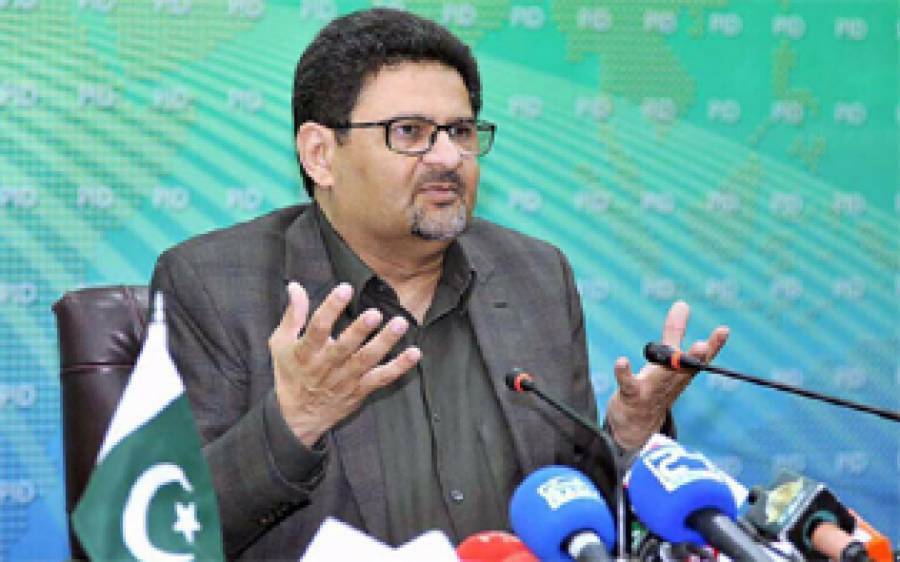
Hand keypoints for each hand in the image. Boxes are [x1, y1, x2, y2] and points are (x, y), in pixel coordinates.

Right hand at [268, 281, 421, 446]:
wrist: (297, 417)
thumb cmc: (291, 373)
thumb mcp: (281, 344)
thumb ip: (293, 315)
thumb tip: (296, 286)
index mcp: (306, 352)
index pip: (317, 328)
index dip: (331, 308)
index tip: (345, 289)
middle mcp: (327, 366)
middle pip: (345, 347)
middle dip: (360, 330)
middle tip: (375, 313)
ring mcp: (346, 379)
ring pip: (367, 361)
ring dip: (385, 343)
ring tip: (399, 324)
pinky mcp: (360, 389)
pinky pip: (382, 378)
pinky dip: (399, 367)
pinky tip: (415, 353)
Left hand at [606, 300, 728, 449]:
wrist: (637, 426)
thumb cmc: (655, 386)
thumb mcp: (667, 359)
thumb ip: (674, 331)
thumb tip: (682, 303)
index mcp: (682, 373)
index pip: (701, 359)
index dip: (714, 345)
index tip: (724, 330)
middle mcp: (671, 382)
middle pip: (684, 369)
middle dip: (694, 358)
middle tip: (703, 346)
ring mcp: (651, 389)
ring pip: (661, 377)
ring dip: (666, 367)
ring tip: (672, 353)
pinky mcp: (631, 394)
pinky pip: (628, 384)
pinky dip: (624, 373)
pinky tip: (621, 362)